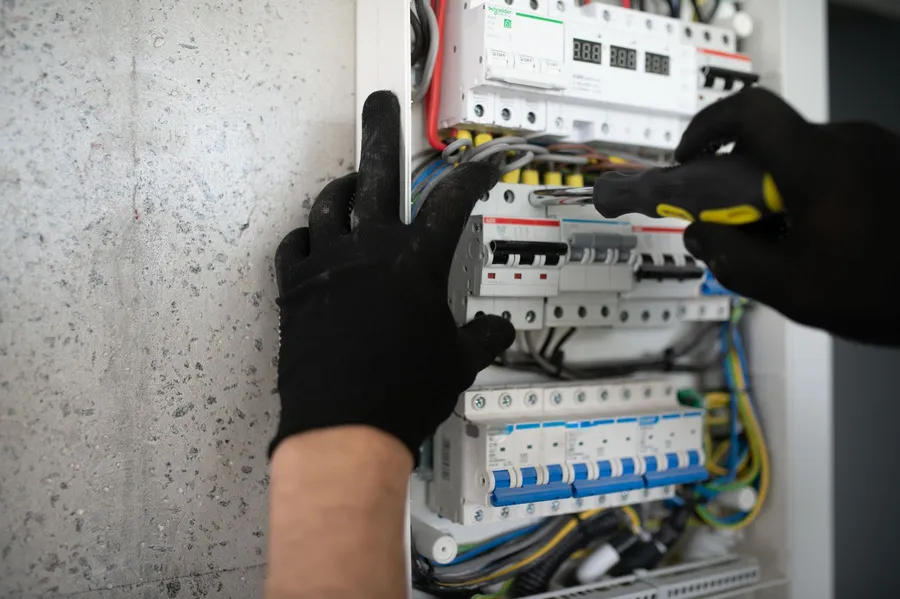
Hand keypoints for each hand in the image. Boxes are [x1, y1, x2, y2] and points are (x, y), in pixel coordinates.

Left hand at [271, 91, 514, 456]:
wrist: (344, 428)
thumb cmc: (405, 394)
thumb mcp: (459, 362)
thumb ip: (484, 336)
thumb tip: (499, 329)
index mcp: (416, 264)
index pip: (453, 202)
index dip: (473, 175)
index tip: (484, 162)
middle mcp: (369, 251)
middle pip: (376, 175)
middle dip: (381, 132)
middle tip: (380, 105)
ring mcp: (326, 265)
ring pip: (328, 205)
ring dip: (342, 189)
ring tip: (352, 183)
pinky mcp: (294, 287)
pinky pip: (294, 244)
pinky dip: (306, 235)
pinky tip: (315, 239)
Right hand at [618, 88, 899, 343]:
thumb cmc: (883, 290)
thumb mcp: (790, 288)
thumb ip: (731, 258)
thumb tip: (698, 235)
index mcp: (816, 162)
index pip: (748, 110)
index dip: (708, 127)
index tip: (691, 158)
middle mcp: (848, 142)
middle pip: (773, 140)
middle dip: (742, 178)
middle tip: (738, 223)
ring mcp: (878, 148)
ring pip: (804, 154)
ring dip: (780, 188)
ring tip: (788, 240)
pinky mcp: (895, 162)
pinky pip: (837, 164)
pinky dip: (813, 191)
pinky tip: (826, 236)